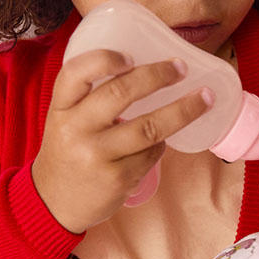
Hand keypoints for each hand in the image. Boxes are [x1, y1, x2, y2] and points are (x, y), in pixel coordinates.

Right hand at [32, 49, 210, 233]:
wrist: (54, 202)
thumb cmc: (68, 150)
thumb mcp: (66, 119)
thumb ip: (91, 96)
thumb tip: (146, 72)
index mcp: (61, 108)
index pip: (76, 73)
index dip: (105, 59)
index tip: (132, 56)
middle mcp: (76, 130)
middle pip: (120, 94)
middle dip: (158, 76)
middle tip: (181, 68)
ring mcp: (98, 156)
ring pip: (149, 127)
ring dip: (183, 110)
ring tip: (204, 98)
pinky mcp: (118, 179)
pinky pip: (151, 153)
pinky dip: (161, 143)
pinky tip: (162, 139)